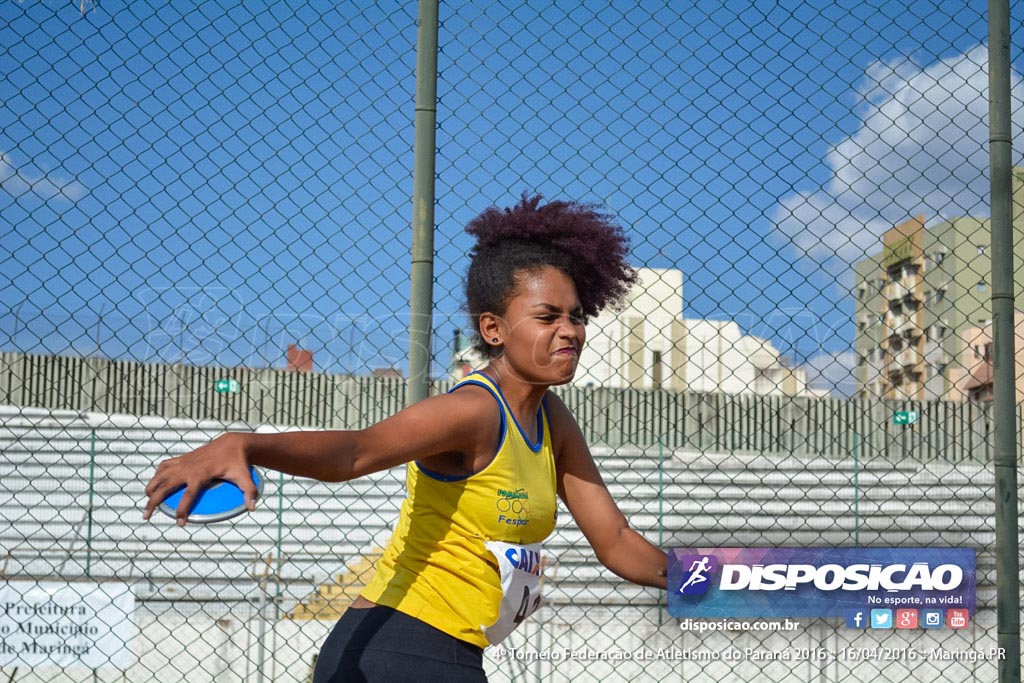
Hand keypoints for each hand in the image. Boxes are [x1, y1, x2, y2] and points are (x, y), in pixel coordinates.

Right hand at [142, 432, 257, 525]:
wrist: (231, 443)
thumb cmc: (238, 462)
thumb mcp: (245, 476)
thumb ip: (249, 491)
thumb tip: (253, 507)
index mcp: (201, 475)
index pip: (188, 496)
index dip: (183, 511)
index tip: (180, 523)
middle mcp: (188, 469)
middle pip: (165, 487)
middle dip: (153, 502)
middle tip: (146, 517)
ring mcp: (183, 462)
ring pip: (160, 476)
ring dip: (150, 488)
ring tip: (146, 503)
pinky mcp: (182, 458)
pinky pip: (164, 466)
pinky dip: (157, 474)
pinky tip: (155, 484)